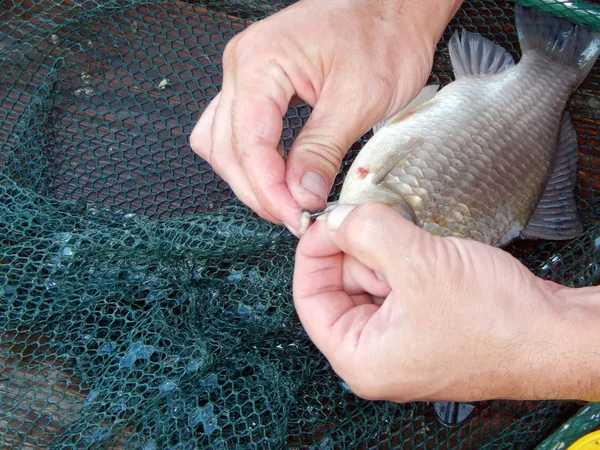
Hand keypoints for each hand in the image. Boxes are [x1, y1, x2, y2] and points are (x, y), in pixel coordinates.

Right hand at [190, 0, 461, 233]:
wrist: (393, 7)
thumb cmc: (382, 35)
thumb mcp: (358, 100)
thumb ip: (322, 150)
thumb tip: (300, 194)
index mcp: (261, 62)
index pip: (248, 143)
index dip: (269, 189)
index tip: (294, 216)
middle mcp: (242, 64)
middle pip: (226, 147)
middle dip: (258, 189)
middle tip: (293, 215)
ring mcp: (245, 72)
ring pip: (222, 142)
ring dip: (249, 177)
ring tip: (285, 200)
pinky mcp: (258, 82)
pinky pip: (235, 129)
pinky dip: (252, 158)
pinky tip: (277, 173)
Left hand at [293, 203, 599, 401]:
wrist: (557, 335)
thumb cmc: (496, 322)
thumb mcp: (418, 265)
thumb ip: (367, 233)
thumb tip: (336, 218)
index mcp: (360, 358)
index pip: (309, 300)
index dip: (313, 253)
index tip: (324, 220)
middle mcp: (376, 355)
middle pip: (339, 287)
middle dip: (355, 250)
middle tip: (374, 220)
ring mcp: (402, 339)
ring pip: (369, 281)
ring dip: (384, 252)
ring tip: (415, 244)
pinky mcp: (426, 322)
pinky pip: (397, 284)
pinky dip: (403, 261)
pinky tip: (426, 252)